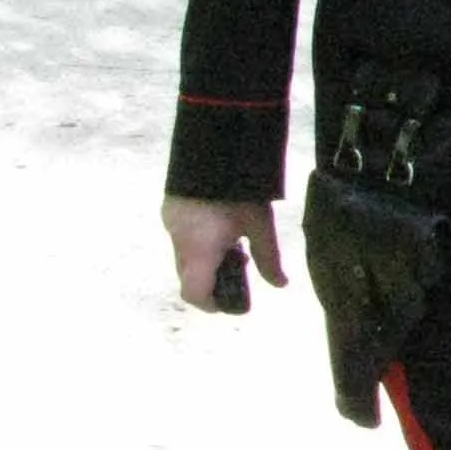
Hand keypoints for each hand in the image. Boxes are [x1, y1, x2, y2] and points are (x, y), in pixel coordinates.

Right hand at [164, 195, 281, 311]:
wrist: (216, 145)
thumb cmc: (241, 189)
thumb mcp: (260, 224)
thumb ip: (269, 258)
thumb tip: (280, 284)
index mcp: (199, 251)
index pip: (194, 293)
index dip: (211, 304)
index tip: (231, 302)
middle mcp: (178, 240)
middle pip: (188, 277)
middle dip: (211, 280)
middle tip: (240, 267)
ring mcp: (169, 223)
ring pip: (183, 257)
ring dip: (205, 260)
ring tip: (234, 244)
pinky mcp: (169, 209)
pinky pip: (181, 237)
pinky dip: (198, 243)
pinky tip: (220, 228)